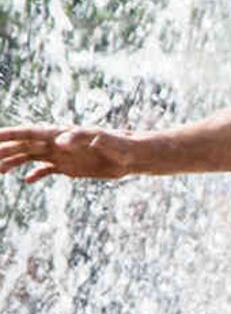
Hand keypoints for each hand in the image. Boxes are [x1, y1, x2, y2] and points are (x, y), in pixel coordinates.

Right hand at [0, 126, 133, 182]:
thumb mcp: (104, 140)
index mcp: (63, 134)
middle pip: (26, 145)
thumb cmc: (122, 144)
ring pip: (32, 157)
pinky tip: (28, 181)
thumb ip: (83, 138)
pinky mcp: (71, 167)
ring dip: (15, 162)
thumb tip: (60, 140)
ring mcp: (64, 155)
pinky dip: (37, 174)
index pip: (31, 132)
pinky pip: (48, 170)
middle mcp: (59, 143)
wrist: (135, 155)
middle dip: (5, 149)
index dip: (11, 134)